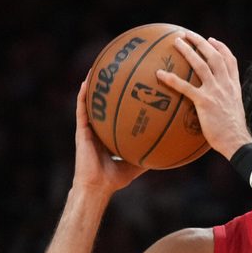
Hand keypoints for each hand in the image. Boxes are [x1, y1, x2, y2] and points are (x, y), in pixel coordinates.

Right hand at [71, 76, 144, 196]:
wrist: (97, 187)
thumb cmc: (116, 178)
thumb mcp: (138, 164)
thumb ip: (150, 154)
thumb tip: (170, 150)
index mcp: (111, 133)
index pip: (118, 112)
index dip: (124, 98)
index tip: (134, 83)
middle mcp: (99, 127)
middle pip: (106, 102)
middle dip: (111, 85)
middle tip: (119, 67)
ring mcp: (89, 127)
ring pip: (91, 101)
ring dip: (94, 84)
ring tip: (100, 66)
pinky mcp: (81, 130)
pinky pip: (81, 109)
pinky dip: (83, 96)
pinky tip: (87, 82)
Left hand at [157, 33, 251, 159]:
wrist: (236, 141)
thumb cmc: (233, 133)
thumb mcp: (234, 111)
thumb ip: (226, 102)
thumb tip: (215, 105)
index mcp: (234, 86)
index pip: (230, 60)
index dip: (221, 47)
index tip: (211, 40)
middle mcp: (226, 85)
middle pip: (214, 56)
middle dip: (200, 42)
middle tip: (187, 34)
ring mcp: (215, 92)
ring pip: (200, 64)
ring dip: (188, 51)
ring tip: (176, 42)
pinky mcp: (204, 102)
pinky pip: (185, 87)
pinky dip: (171, 79)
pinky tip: (159, 74)